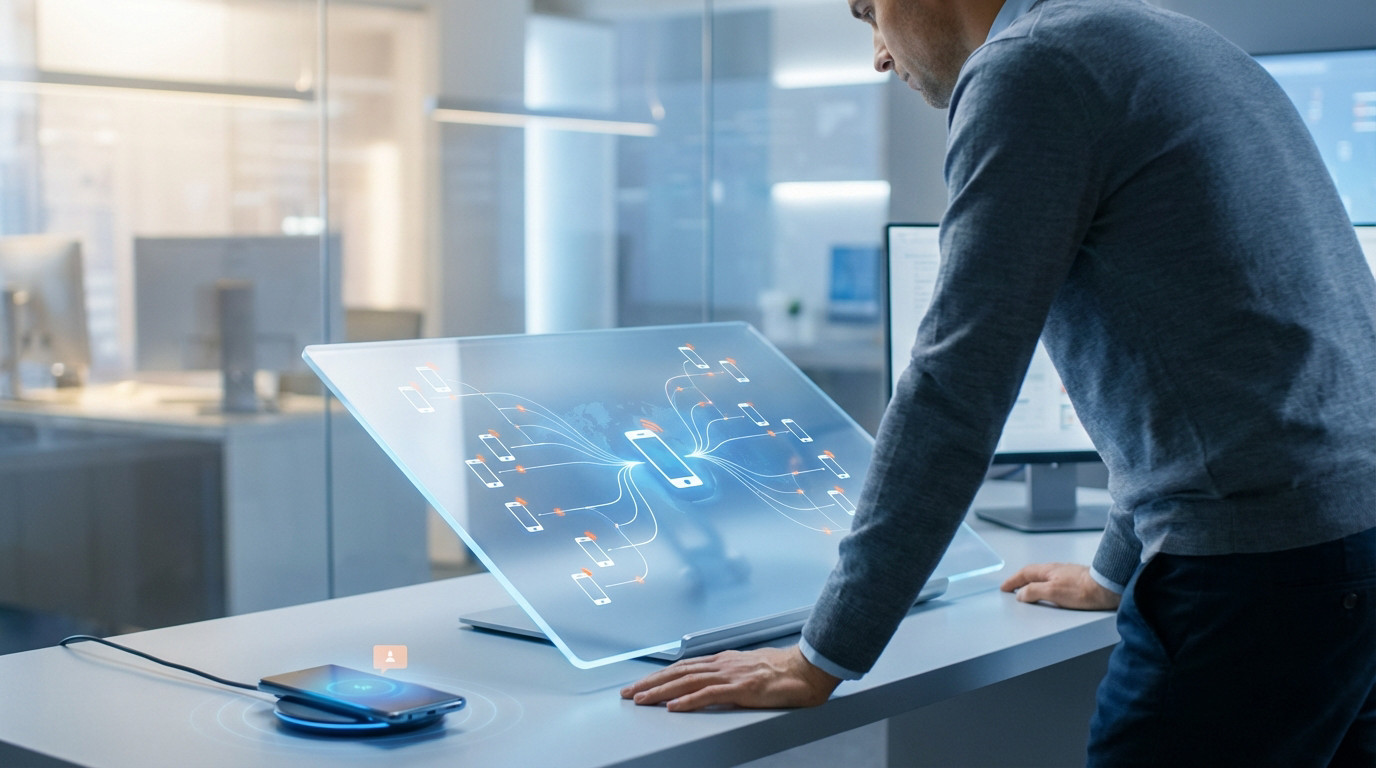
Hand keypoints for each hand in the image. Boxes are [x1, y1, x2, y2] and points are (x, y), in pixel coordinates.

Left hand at [620, 646, 840, 711]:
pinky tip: (674, 706)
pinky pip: (709, 695)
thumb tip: (714, 685)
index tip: (640, 684)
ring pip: (687, 682)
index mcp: (723, 660)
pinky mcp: (741, 688)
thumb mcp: (750, 670)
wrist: (807, 668)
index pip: (683, 667)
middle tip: (628, 693)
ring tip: (641, 700)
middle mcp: (722, 664)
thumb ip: (730, 676)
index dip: (659, 675)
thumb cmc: (783, 672)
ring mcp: (730, 675)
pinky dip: (688, 700)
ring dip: (661, 691)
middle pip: (677, 672)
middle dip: (650, 683)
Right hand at [1000, 562, 1120, 610]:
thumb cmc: (1083, 590)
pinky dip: (1045, 586)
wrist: (1108, 587)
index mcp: (1048, 570)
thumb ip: (1034, 591)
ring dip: (1033, 583)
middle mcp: (1057, 569)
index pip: (1025, 573)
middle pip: (1033, 573)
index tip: (1004, 587)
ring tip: (1028, 592)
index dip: (1013, 581)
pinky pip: (1054, 582)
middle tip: (1012, 588)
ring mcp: (1067, 574)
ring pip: (1044, 577)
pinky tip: (1050, 593)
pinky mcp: (1077, 581)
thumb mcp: (1053, 592)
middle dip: (1021, 580)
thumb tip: (1021, 594)